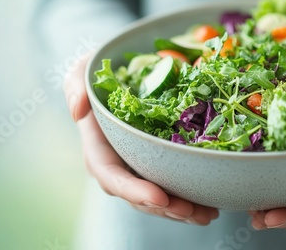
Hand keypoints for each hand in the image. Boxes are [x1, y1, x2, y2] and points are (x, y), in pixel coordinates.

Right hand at [63, 56, 218, 224]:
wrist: (119, 79)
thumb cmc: (99, 77)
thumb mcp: (81, 72)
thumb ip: (75, 86)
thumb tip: (79, 110)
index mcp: (98, 148)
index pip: (111, 175)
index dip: (133, 190)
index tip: (160, 197)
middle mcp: (117, 165)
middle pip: (138, 196)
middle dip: (165, 208)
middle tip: (193, 211)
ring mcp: (137, 168)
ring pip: (156, 199)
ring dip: (181, 211)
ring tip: (207, 214)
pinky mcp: (155, 166)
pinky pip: (170, 188)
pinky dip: (189, 199)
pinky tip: (210, 206)